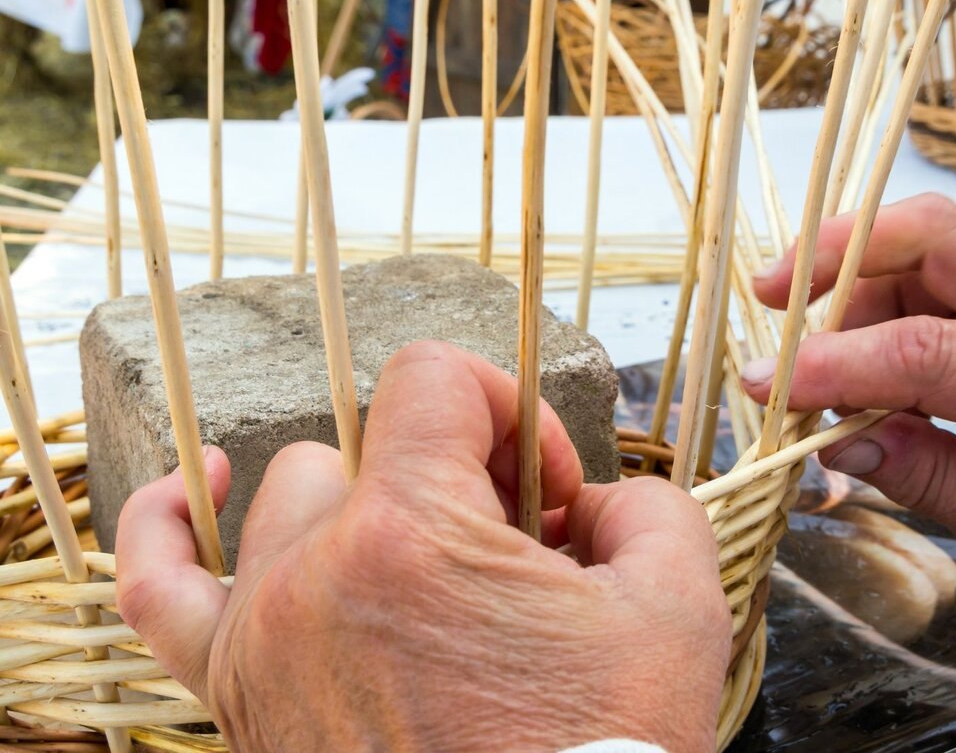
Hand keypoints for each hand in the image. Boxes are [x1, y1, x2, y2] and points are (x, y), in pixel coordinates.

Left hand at [117, 341, 729, 751]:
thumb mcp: (679, 612)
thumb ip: (649, 507)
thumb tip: (596, 502)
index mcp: (411, 536)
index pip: (432, 380)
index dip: (510, 412)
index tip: (549, 493)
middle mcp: (314, 575)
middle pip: (377, 444)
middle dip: (462, 476)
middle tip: (519, 551)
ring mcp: (263, 635)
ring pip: (294, 495)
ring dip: (373, 508)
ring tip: (433, 566)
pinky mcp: (238, 693)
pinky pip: (159, 586)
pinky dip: (168, 526)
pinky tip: (199, 492)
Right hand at [742, 194, 955, 615]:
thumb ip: (930, 479)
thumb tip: (837, 443)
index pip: (930, 350)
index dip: (838, 361)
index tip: (769, 384)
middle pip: (935, 232)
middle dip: (839, 247)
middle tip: (770, 292)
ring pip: (924, 242)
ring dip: (849, 282)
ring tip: (810, 359)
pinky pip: (927, 274)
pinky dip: (871, 300)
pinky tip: (849, 358)